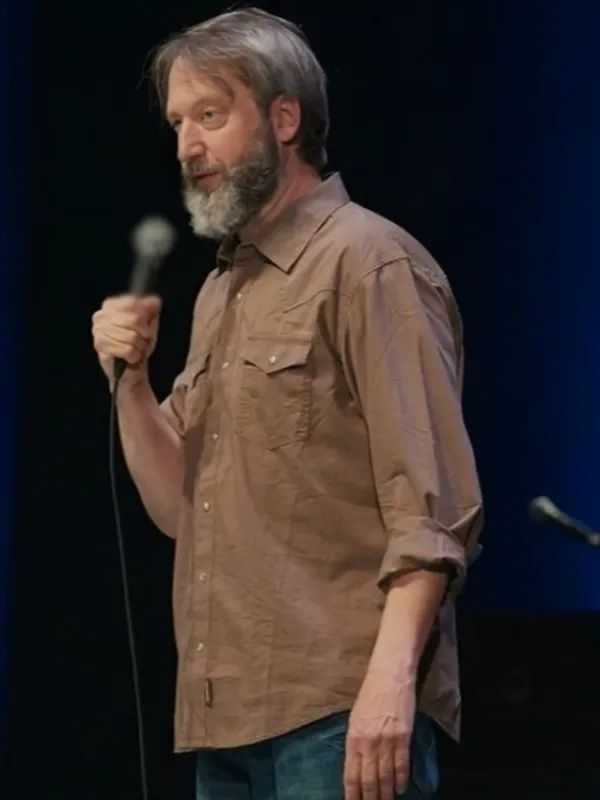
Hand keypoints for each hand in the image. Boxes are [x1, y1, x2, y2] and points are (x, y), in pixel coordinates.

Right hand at [91, 294, 161, 389]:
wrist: (130, 367)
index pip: (133, 303)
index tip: (146, 326)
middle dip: (144, 334)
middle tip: (142, 340)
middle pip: (134, 320)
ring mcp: (98, 331)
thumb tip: (155, 301)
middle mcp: (101, 315)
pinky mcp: (101, 347)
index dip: (146, 317)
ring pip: (132, 337)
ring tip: (135, 349)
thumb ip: (151, 309)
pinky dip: (134, 356)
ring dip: (140, 346)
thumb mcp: (149, 322)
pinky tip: (130, 357)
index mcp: (111, 305)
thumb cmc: (138, 342)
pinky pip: (127, 350)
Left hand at [344, 670, 415, 799]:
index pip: (351, 775)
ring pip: (385, 776)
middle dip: (370, 798)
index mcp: (353, 738)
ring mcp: (386, 740)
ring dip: (386, 794)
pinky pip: (402, 765)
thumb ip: (356, 742)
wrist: (389, 675)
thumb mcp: (355, 718)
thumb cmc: (370, 694)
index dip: (352, 794)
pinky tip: (400, 788)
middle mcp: (368, 743)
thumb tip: (357, 765)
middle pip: (368, 780)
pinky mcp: (403, 736)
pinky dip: (401, 779)